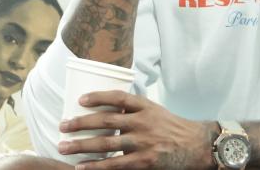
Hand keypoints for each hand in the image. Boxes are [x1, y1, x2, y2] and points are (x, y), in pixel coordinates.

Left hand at [57, 91, 216, 169]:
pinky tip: (82, 167)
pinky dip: (97, 166)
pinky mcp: (144, 162)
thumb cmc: (172, 128)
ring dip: (82, 145)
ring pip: (106, 143)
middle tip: (63, 125)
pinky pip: (116, 165)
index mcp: (146, 107)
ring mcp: (144, 143)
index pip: (119, 98)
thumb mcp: (155, 111)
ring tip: (63, 146)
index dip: (98, 97)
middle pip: (106, 121)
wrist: (196, 147)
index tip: (80, 99)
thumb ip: (134, 110)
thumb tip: (107, 107)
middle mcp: (143, 123)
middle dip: (81, 123)